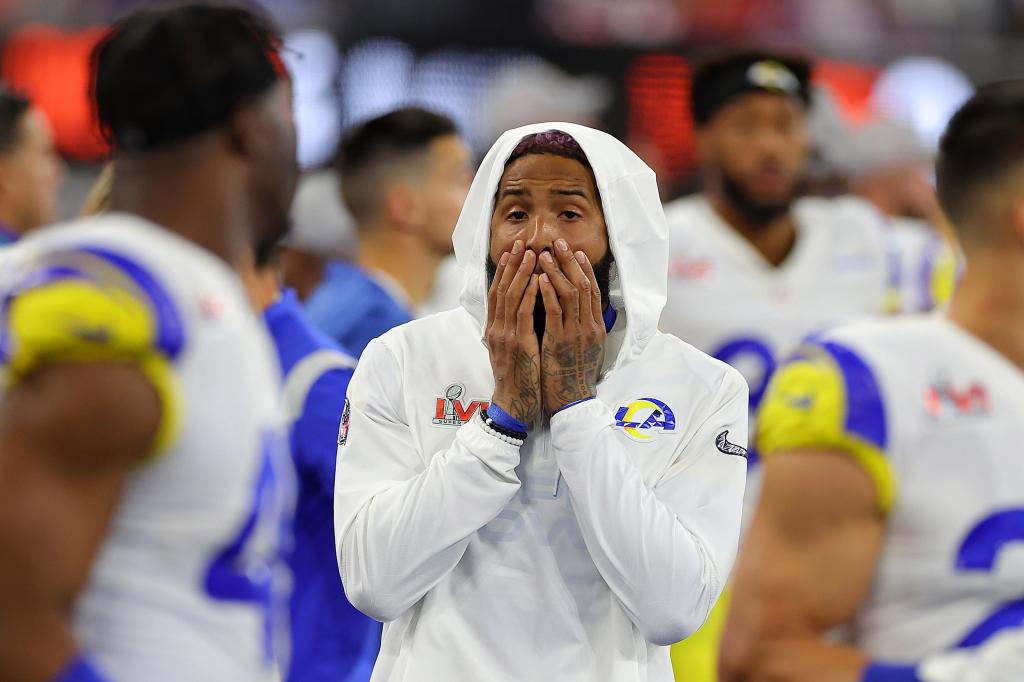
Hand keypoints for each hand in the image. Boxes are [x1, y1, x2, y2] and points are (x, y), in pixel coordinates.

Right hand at [485, 240, 541, 424]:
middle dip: (512, 264)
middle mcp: (496, 329)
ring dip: (521, 272)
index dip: (504, 270)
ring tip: (531, 253)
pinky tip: (537, 279)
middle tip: (521, 242)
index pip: (497, 293)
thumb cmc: (518, 379)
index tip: (512, 251)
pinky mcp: (518, 344)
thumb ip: (512, 330)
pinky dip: (530, 293)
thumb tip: (519, 314)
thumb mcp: (511, 350)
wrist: (514, 403)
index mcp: (494, 330)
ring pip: (511, 296)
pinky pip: (523, 313)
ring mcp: (505, 336)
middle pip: (501, 289)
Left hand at [538, 239, 604, 414]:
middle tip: (558, 243)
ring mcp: (576, 334)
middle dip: (570, 262)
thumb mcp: (584, 350)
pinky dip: (548, 293)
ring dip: (556, 271)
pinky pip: (555, 312)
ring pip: (570, 294)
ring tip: (544, 254)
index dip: (584, 269)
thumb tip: (578, 313)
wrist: (571, 402)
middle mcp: (589, 327)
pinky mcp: (560, 342)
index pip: (592, 291)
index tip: (575, 252)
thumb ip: (582, 329)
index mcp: (595, 328)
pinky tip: (539, 278)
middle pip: (583, 285)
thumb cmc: (573, 377)